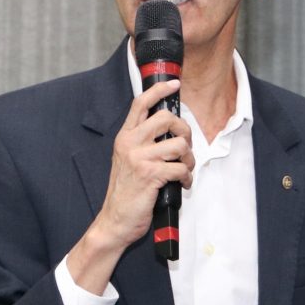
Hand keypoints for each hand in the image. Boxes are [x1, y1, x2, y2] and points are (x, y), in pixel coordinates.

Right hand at [66, 80, 192, 292]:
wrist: (115, 220)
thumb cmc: (125, 192)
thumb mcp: (127, 160)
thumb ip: (142, 143)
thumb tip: (169, 131)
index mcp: (124, 137)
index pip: (141, 104)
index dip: (159, 90)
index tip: (174, 84)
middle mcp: (130, 143)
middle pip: (166, 118)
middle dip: (184, 131)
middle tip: (185, 147)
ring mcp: (140, 158)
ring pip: (179, 145)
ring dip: (189, 159)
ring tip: (185, 170)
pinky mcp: (150, 175)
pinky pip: (180, 168)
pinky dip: (187, 177)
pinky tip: (183, 184)